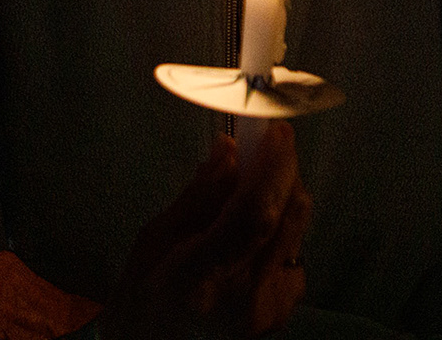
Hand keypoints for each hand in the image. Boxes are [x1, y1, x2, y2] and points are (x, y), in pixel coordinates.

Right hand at [103, 122, 312, 338]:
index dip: (272, 165)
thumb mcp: (153, 241)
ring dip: (281, 195)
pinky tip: (250, 237)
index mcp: (200, 278)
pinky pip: (294, 250)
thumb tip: (230, 149)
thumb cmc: (144, 299)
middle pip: (286, 213)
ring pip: (296, 227)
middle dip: (282, 168)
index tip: (275, 130)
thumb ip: (198, 196)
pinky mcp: (283, 312)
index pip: (255, 213)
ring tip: (247, 193)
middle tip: (265, 143)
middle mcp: (242, 298)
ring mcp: (267, 310)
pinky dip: (279, 229)